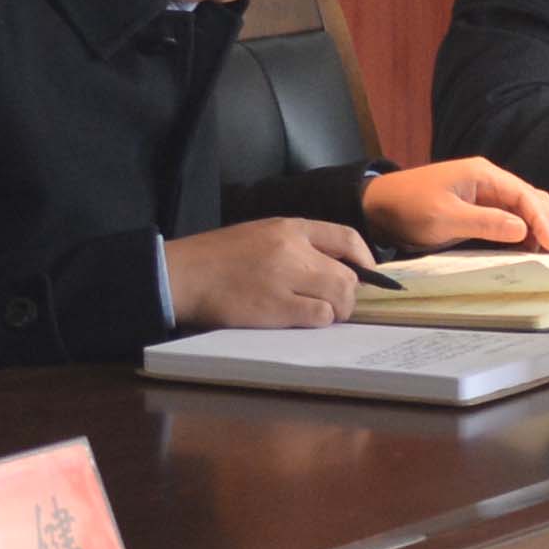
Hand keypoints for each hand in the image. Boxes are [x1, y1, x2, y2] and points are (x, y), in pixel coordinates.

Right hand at [165, 217, 378, 328]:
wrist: (182, 275)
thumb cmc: (218, 259)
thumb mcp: (260, 235)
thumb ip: (297, 246)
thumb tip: (336, 268)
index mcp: (289, 227)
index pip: (346, 237)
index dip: (364, 260)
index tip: (366, 275)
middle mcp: (292, 249)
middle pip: (348, 274)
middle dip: (349, 294)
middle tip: (337, 305)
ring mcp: (285, 277)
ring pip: (340, 296)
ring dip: (337, 311)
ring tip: (321, 314)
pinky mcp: (276, 306)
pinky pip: (320, 316)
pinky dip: (319, 321)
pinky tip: (302, 321)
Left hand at [367, 157, 548, 255]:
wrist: (379, 205)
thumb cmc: (408, 207)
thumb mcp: (445, 218)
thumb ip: (485, 223)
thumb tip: (524, 230)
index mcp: (484, 176)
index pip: (525, 196)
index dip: (544, 221)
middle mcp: (489, 181)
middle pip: (533, 200)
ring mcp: (485, 194)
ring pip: (526, 209)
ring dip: (544, 230)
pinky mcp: (479, 209)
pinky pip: (511, 219)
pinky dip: (527, 234)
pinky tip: (534, 251)